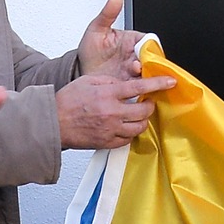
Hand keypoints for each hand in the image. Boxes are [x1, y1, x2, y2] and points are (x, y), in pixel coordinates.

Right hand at [56, 72, 174, 149]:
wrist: (52, 124)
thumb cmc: (67, 102)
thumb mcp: (88, 81)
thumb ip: (109, 81)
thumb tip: (125, 84)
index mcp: (108, 94)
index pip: (140, 87)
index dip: (158, 84)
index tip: (170, 82)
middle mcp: (112, 112)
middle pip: (144, 110)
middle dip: (149, 104)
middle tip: (146, 101)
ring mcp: (111, 129)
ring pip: (139, 127)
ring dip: (142, 120)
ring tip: (136, 115)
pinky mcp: (107, 142)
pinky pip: (128, 139)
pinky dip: (130, 132)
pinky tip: (125, 126)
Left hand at [77, 0, 145, 79]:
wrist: (81, 71)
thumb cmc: (91, 50)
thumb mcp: (97, 29)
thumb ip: (108, 14)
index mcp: (133, 41)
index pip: (149, 41)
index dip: (149, 47)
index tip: (143, 52)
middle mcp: (136, 55)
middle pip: (152, 59)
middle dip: (148, 64)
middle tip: (136, 66)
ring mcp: (134, 71)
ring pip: (149, 73)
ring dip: (144, 76)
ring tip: (132, 76)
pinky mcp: (130, 84)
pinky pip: (141, 87)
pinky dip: (140, 87)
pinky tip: (133, 87)